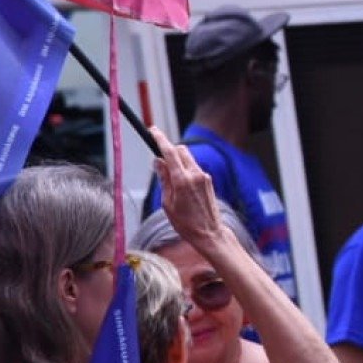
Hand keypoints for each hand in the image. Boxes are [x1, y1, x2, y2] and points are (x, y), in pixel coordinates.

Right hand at [151, 128, 223, 247]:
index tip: (152, 130)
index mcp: (183, 180)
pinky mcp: (208, 181)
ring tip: (169, 180)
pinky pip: (194, 168)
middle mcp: (196, 174)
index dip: (160, 139)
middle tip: (158, 159)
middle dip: (169, 150)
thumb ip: (163, 179)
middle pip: (181, 151)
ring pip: (188, 159)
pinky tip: (180, 186)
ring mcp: (204, 176)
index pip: (170, 152)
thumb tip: (158, 161)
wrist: (209, 233)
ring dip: (177, 161)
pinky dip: (184, 170)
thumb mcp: (167, 203)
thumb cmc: (186, 222)